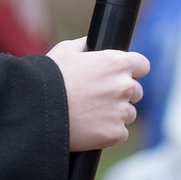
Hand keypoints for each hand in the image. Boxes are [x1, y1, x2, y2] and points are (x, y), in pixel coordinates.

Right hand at [48, 38, 148, 152]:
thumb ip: (86, 46)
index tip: (122, 76)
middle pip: (136, 91)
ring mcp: (121, 111)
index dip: (133, 70)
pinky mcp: (115, 134)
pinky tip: (90, 127)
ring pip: (129, 113)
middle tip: (99, 98)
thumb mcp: (65, 51)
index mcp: (116, 63)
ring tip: (91, 114)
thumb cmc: (49, 79)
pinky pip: (120, 133)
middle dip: (122, 94)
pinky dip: (109, 132)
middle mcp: (124, 86)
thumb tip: (92, 45)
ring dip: (116, 114)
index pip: (143, 65)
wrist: (37, 111)